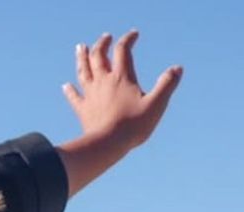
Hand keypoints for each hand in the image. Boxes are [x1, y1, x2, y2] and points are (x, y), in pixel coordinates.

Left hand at [63, 30, 181, 151]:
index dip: (128, 39)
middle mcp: (103, 82)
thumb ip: (167, 85)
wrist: (107, 145)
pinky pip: (74, 97)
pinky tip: (66, 85)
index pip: (123, 51)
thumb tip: (177, 68)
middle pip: (98, 56)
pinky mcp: (83, 110)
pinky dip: (70, 90)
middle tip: (106, 37)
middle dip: (102, 44)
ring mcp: (91, 95)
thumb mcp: (156, 104)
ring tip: (80, 47)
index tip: (134, 34)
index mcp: (122, 78)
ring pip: (83, 71)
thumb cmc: (133, 126)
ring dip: (82, 58)